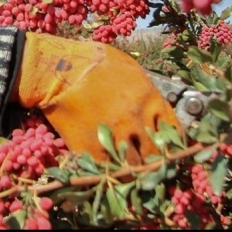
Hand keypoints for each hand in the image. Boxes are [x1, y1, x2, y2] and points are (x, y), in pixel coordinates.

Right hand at [12, 32, 181, 163]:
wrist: (57, 69)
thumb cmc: (93, 61)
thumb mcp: (129, 67)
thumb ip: (146, 90)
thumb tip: (155, 106)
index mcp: (149, 99)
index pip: (173, 131)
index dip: (173, 143)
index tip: (170, 148)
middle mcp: (136, 121)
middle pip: (156, 153)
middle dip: (156, 160)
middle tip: (153, 164)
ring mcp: (114, 136)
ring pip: (134, 166)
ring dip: (134, 168)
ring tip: (132, 170)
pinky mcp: (92, 149)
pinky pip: (109, 169)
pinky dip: (111, 171)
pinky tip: (111, 169)